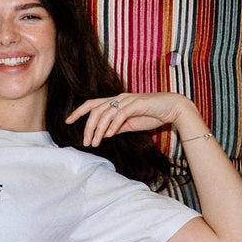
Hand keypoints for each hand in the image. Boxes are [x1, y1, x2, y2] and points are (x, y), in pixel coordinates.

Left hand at [66, 91, 205, 146]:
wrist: (174, 109)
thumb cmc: (152, 115)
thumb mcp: (130, 124)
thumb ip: (116, 127)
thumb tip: (102, 134)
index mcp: (116, 101)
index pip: (92, 104)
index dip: (78, 112)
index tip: (67, 121)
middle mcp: (119, 98)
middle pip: (95, 110)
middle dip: (87, 127)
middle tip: (85, 142)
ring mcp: (128, 100)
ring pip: (105, 113)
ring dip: (98, 130)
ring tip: (94, 143)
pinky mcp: (137, 104)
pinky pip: (120, 115)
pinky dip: (112, 126)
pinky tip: (108, 135)